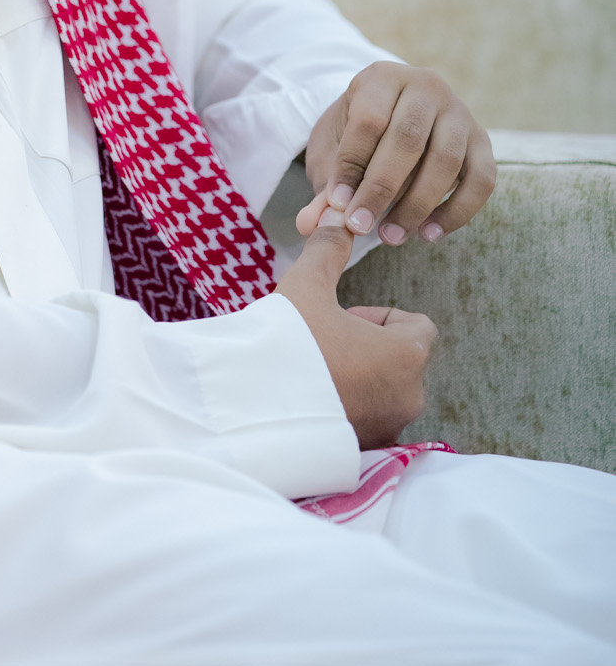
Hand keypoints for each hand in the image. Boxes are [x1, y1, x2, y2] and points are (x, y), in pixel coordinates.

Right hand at [276, 209, 438, 447]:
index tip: (342, 317)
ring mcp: (387, 429)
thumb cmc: (287, 342)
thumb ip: (329, 248)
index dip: (380, 315)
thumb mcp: (306, 285)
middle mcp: (409, 397)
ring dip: (358, 378)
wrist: (248, 407)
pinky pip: (367, 422)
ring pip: (384, 392)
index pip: (417, 325)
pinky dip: (348, 409)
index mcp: (407, 355)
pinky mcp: (364, 453)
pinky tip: (310, 400)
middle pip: (400, 360)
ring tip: (313, 372)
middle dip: (367, 348)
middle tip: (322, 343)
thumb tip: (339, 213)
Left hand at [298, 62, 494, 248]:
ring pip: (446, 160)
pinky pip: (481, 179)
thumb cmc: (354, 137)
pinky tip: (428, 234)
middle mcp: (426, 87)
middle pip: (409, 138)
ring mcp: (459, 112)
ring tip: (389, 236)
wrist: (388, 119)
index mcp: (382, 78)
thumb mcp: (331, 151)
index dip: (352, 166)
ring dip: (417, 205)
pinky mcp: (483, 141)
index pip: (369, 120)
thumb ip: (325, 185)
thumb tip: (311, 224)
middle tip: (360, 226)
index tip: (337, 205)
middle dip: (382, 189)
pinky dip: (457, 212)